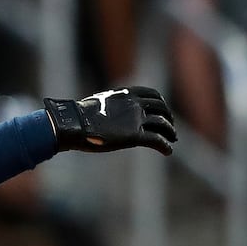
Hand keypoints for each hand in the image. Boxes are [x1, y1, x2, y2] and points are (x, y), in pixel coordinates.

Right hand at [44, 86, 176, 155]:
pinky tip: (167, 151)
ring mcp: (136, 119)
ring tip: (172, 139)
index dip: (161, 103)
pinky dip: (165, 146)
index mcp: (127, 93)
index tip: (163, 110)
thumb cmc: (81, 115)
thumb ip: (113, 104)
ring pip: (162, 124)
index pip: (153, 94)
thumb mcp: (100, 102)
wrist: (74, 123)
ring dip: (170, 132)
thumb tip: (111, 111)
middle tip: (170, 127)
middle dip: (168, 118)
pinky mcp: (134, 136)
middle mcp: (135, 104)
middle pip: (161, 109)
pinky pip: (156, 140)